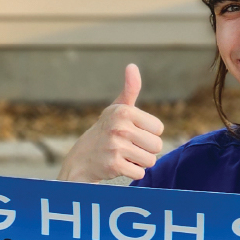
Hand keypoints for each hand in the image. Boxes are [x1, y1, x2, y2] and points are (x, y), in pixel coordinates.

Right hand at [57, 64, 165, 181]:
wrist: (81, 159)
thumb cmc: (105, 131)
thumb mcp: (116, 109)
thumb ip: (130, 89)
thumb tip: (132, 66)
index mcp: (124, 111)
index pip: (159, 129)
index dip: (148, 134)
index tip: (133, 133)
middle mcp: (119, 127)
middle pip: (157, 145)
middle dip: (146, 150)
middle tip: (129, 148)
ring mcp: (115, 147)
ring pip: (150, 160)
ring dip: (140, 162)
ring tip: (124, 156)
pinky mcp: (113, 165)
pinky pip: (139, 173)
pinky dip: (132, 172)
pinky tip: (119, 166)